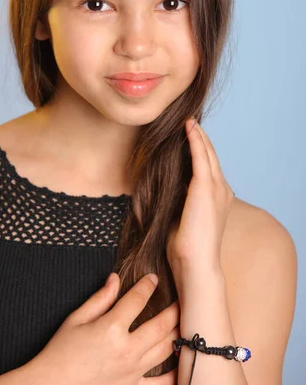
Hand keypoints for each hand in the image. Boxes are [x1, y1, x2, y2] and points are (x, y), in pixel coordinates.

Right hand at [27, 273, 179, 384]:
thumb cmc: (59, 352)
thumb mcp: (76, 318)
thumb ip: (100, 298)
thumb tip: (115, 279)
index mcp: (111, 328)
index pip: (138, 300)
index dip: (148, 286)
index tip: (154, 278)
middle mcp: (126, 349)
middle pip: (162, 325)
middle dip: (175, 309)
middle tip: (183, 299)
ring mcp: (132, 372)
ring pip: (166, 350)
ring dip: (179, 335)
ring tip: (186, 323)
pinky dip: (175, 374)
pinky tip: (181, 361)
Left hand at [166, 118, 234, 271]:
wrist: (195, 263)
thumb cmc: (185, 248)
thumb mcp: (181, 217)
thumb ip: (178, 201)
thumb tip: (164, 189)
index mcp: (217, 198)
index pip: (208, 168)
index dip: (200, 151)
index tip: (189, 137)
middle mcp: (221, 190)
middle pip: (210, 156)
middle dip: (200, 138)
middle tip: (189, 122)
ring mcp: (216, 188)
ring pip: (207, 153)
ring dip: (198, 135)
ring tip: (188, 121)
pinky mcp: (206, 187)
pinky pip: (201, 156)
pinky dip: (195, 140)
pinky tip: (188, 128)